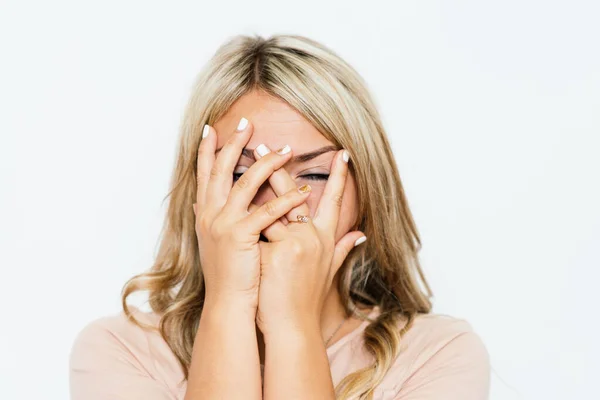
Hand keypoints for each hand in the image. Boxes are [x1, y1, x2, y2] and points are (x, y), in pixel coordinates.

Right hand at [192, 119, 311, 308]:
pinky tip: (304, 191)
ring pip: (245, 184)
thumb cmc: (227, 274)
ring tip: (287, 149)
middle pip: (221, 170)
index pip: (204, 174)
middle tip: (246, 123)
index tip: (211, 128)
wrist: (227, 304)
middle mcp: (209, 215)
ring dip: (268, 164)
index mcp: (205, 213)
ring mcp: (222, 224)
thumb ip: (209, 218)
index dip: (208, 150)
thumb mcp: (213, 241)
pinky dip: (286, 200)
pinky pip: (267, 212)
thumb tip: (198, 203)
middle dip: (233, 144)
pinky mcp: (240, 236)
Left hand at [251, 146, 366, 334]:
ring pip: (269, 205)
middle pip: (294, 193)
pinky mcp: (274, 253)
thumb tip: (360, 234)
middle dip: (277, 165)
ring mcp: (293, 244)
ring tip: (238, 160)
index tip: (344, 153)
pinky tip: (222, 198)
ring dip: (252, 183)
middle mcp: (311, 237)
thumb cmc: (306, 298)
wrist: (292, 326)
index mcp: (323, 238)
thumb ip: (342, 248)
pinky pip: (254, 227)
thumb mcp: (328, 271)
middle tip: (261, 143)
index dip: (341, 177)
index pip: (336, 201)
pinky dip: (241, 216)